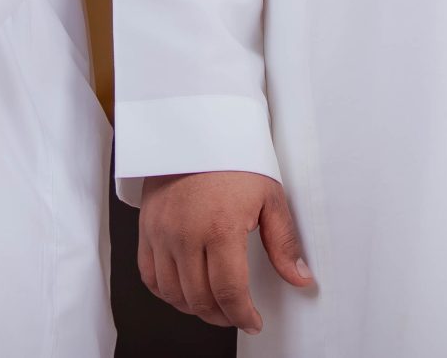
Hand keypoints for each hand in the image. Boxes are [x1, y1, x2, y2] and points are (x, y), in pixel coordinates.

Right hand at [136, 171, 312, 332]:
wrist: (196, 125)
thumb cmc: (234, 156)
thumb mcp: (269, 196)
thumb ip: (283, 243)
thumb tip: (299, 278)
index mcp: (220, 228)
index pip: (229, 292)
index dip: (243, 316)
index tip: (252, 322)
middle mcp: (185, 234)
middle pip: (199, 299)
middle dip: (222, 316)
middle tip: (237, 315)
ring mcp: (161, 232)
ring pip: (173, 293)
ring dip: (194, 308)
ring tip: (214, 304)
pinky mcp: (146, 227)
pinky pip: (149, 275)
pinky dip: (166, 292)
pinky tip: (184, 290)